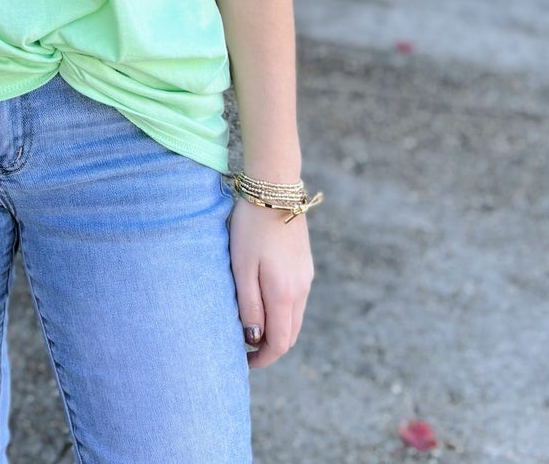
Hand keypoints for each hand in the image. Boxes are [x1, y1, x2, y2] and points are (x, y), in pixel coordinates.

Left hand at [229, 194, 313, 368]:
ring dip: (277, 328)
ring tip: (252, 325)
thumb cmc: (251, 228)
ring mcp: (306, 276)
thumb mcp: (242, 268)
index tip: (244, 361)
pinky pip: (297, 299)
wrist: (274, 188)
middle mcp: (302, 289)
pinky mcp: (305, 264)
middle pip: (291, 334)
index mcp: (285, 294)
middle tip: (246, 348)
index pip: (280, 342)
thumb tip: (254, 338)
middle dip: (270, 347)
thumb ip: (249, 306)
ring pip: (295, 317)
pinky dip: (283, 311)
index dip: (263, 358)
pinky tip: (264, 301)